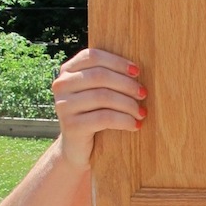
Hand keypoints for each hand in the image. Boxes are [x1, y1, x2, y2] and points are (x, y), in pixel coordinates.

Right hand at [51, 48, 147, 170]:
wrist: (77, 149)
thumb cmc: (93, 116)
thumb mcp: (96, 92)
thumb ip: (106, 77)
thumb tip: (136, 69)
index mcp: (67, 71)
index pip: (92, 56)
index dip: (117, 62)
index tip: (137, 72)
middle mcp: (61, 85)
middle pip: (99, 76)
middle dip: (126, 84)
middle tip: (143, 94)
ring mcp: (64, 105)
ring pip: (103, 97)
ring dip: (128, 104)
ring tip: (142, 112)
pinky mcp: (71, 126)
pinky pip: (104, 118)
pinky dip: (124, 120)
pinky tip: (135, 125)